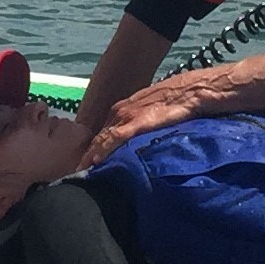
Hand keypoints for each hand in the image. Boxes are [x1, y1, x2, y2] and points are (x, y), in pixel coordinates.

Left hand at [80, 78, 209, 166]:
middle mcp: (119, 112)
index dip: (93, 148)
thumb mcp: (150, 113)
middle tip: (77, 171)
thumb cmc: (173, 102)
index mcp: (121, 109)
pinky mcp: (135, 123)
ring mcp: (125, 117)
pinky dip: (104, 150)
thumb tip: (134, 141)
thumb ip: (139, 124)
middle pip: (98, 137)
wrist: (187, 92)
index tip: (85, 163)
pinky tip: (97, 161)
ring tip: (82, 171)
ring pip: (102, 139)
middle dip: (87, 155)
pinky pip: (114, 139)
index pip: (102, 132)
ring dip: (91, 156)